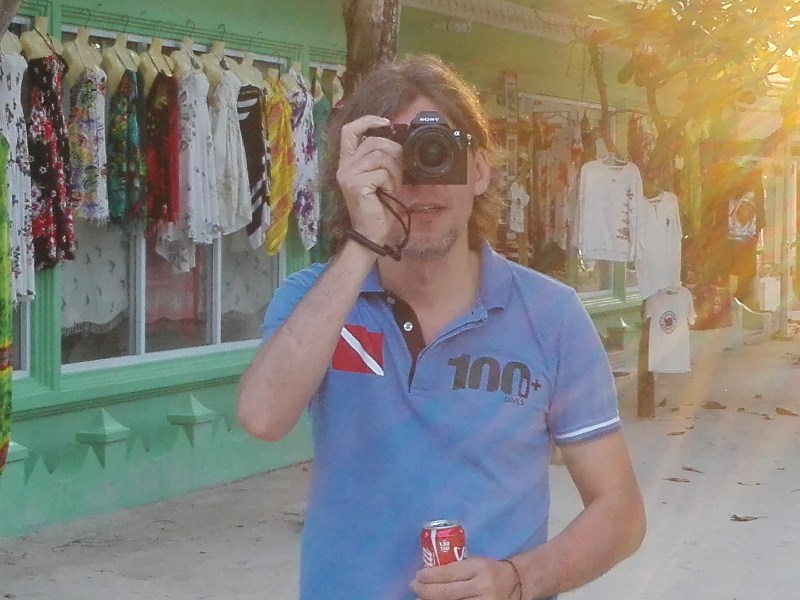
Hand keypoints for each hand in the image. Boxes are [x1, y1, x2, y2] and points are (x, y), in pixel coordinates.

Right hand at [336, 115, 403, 246]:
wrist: (372, 234)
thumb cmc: (378, 208)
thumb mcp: (380, 178)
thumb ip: (383, 160)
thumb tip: (399, 144)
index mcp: (348, 162)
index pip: (350, 131)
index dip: (368, 121)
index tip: (386, 123)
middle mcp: (344, 167)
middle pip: (374, 141)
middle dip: (394, 153)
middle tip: (399, 171)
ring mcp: (348, 175)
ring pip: (380, 155)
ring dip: (394, 170)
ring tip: (392, 185)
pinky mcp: (355, 185)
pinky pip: (381, 172)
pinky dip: (390, 182)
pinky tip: (386, 193)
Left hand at [410, 557, 518, 599]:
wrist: (518, 583)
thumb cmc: (492, 570)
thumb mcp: (476, 562)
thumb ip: (457, 568)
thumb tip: (428, 575)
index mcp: (479, 568)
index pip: (448, 573)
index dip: (429, 576)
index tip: (418, 576)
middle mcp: (482, 587)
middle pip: (447, 593)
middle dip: (426, 591)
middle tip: (414, 588)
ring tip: (420, 599)